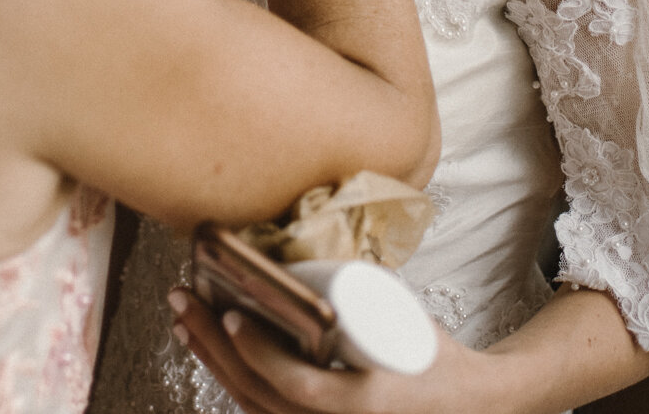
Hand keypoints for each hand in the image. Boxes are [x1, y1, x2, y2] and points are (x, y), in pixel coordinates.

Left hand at [171, 287, 488, 413]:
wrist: (462, 404)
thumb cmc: (433, 357)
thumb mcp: (403, 321)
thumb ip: (357, 295)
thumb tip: (300, 251)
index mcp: (365, 404)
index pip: (299, 387)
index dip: (260, 355)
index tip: (233, 316)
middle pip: (261, 396)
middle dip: (215, 348)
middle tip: (186, 302)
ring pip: (252, 405)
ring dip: (212, 361)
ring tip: (185, 320)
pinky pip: (261, 410)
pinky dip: (231, 378)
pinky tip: (210, 350)